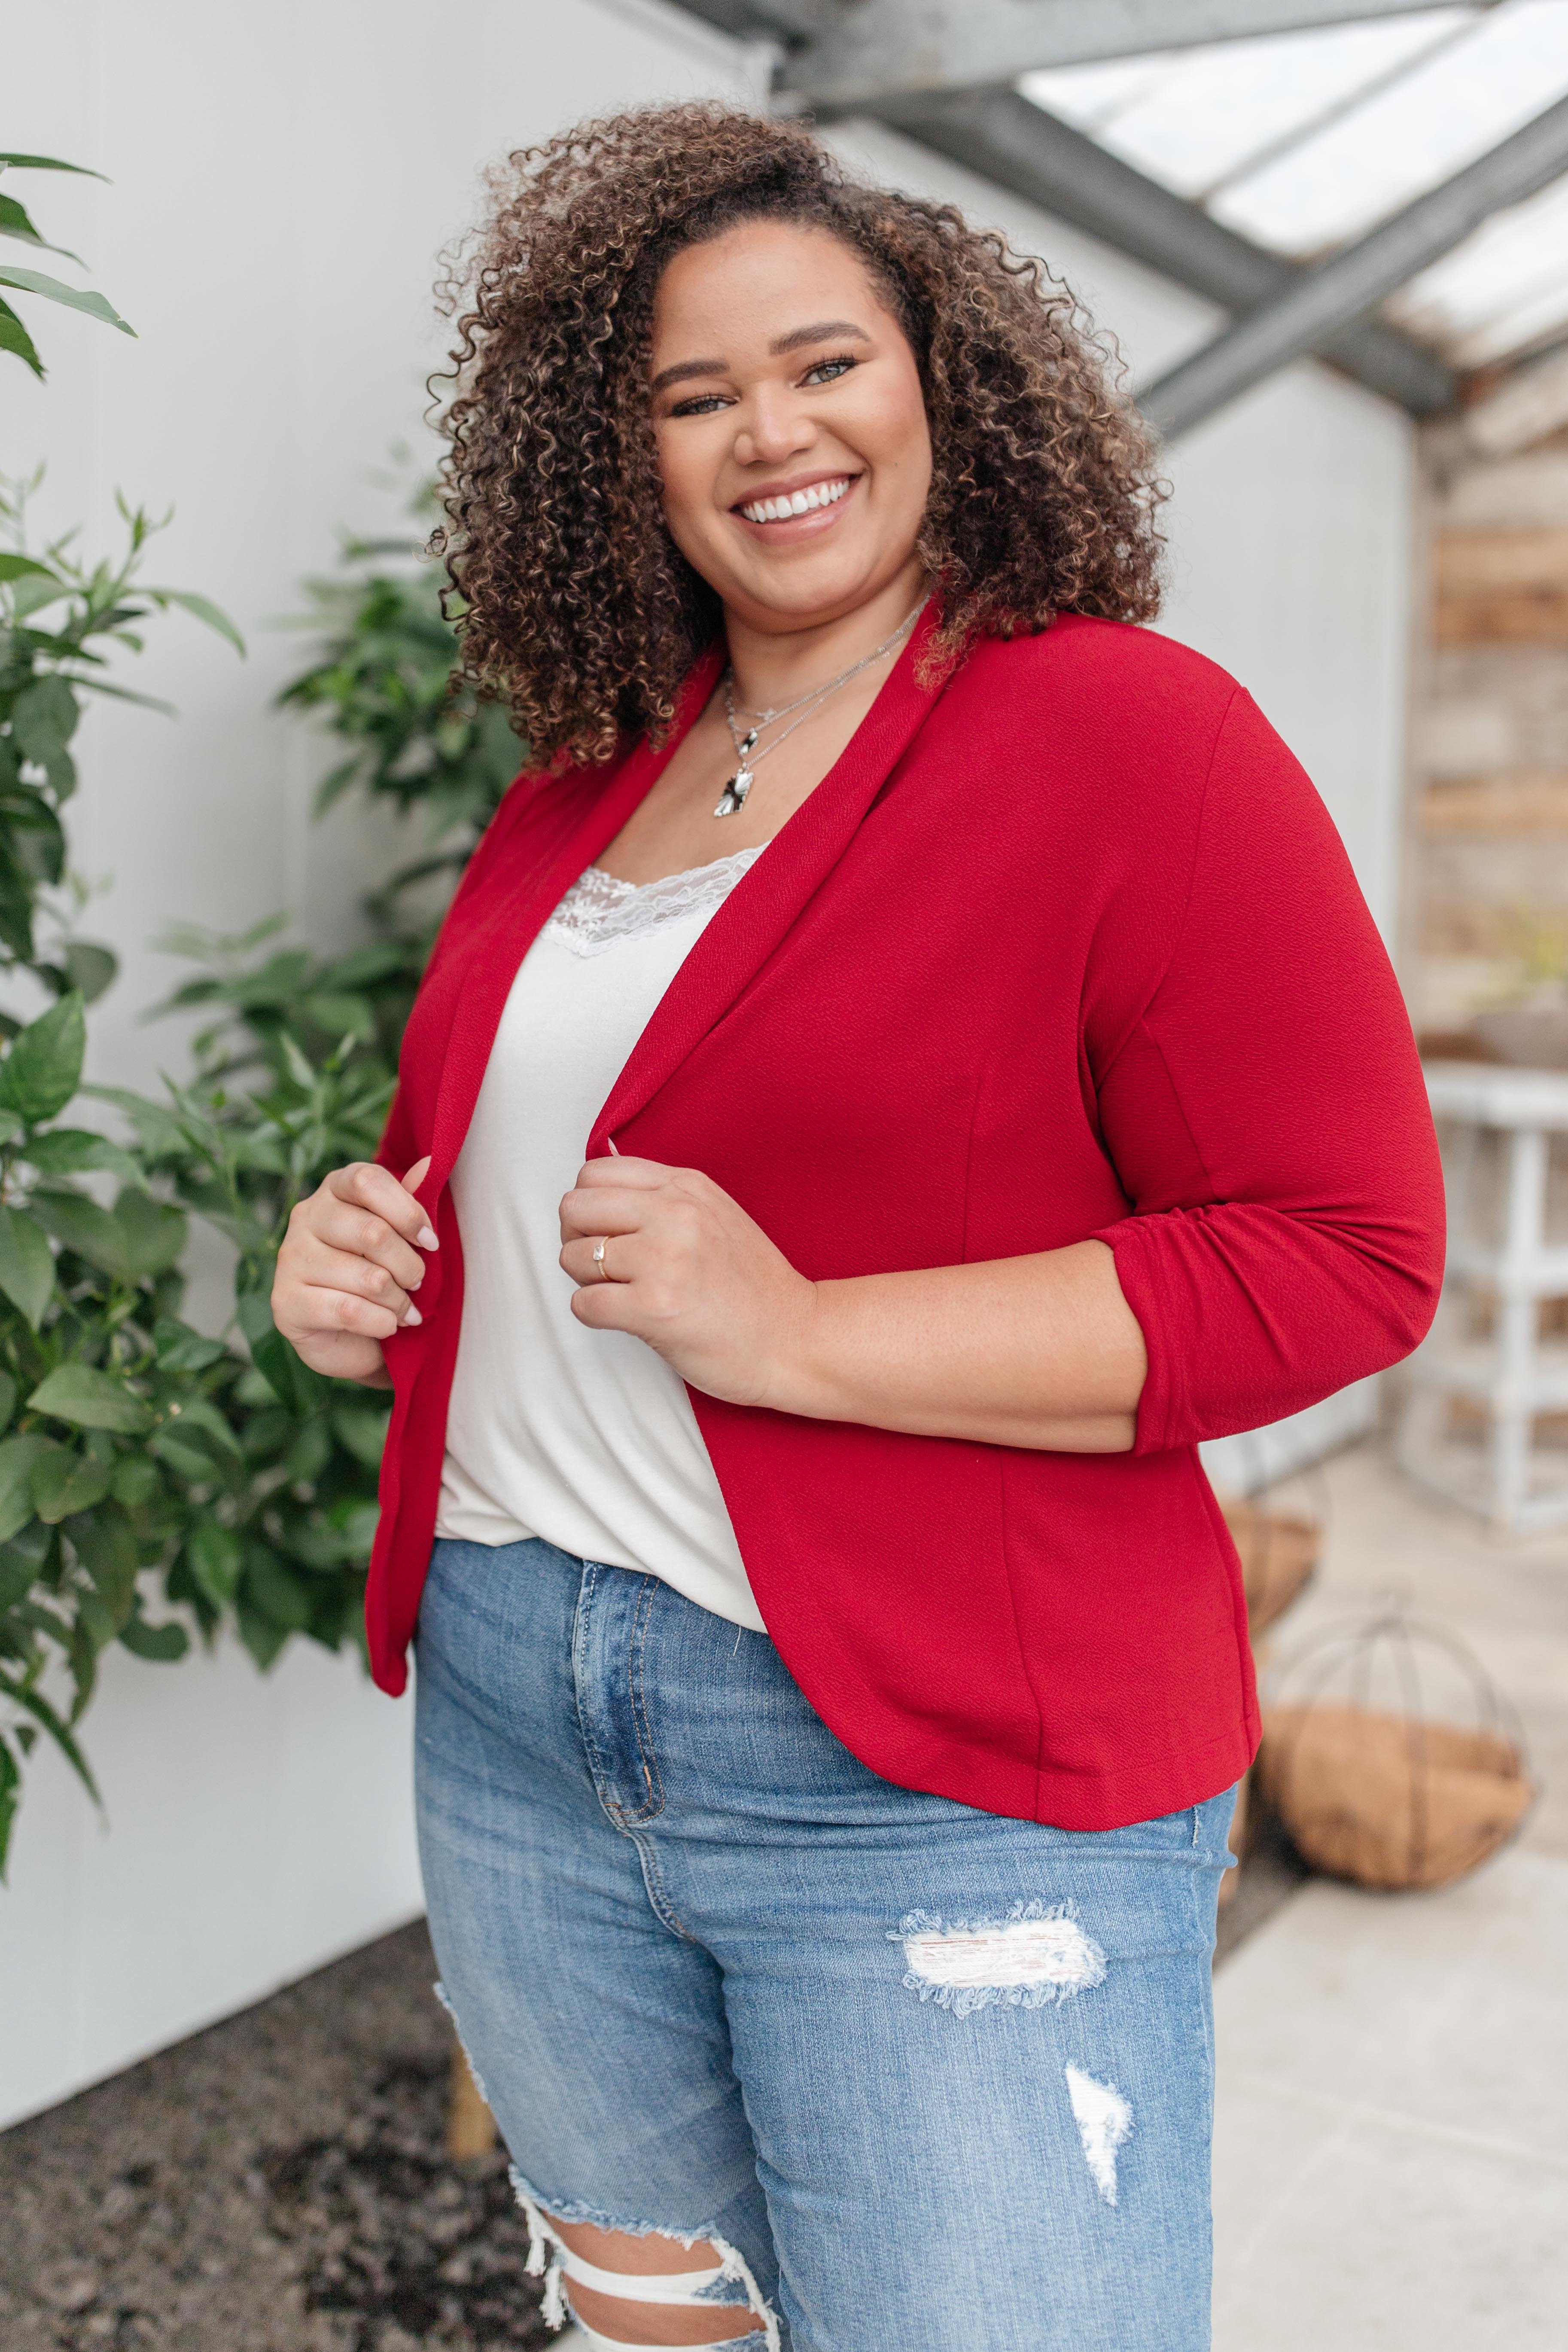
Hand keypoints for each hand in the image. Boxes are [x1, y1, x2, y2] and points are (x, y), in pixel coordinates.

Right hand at [272, 1155, 435, 1384]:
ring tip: (406, 1311)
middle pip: (373, 1232)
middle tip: (418, 1283)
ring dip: (399, 1301)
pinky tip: (388, 1326)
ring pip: (368, 1277)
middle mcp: (305, 1217)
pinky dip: (382, 1322)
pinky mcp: (285, 1302)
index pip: (367, 1180)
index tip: (430, 1241)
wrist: (349, 1338)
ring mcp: (290, 1259)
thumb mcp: (400, 1238)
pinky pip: (349, 1310)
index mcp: (333, 1190)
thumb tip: (430, 1164)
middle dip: (409, 1266)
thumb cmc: (378, 1277)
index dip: (407, 1211)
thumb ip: (409, 1203)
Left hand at [559, 1157, 815, 1408]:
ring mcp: (665, 1259)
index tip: (607, 1232)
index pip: (594, 1173)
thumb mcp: (714, 1216)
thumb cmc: (753, 1287)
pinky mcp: (655, 1308)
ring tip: (621, 1293)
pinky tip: (625, 1318)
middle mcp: (674, 1213)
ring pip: (572, 1256)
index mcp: (686, 1185)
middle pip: (574, 1208)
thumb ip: (664, 1198)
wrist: (797, 1338)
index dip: (589, 1207)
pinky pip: (584, 1303)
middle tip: (603, 1265)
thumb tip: (598, 1196)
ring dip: (585, 1280)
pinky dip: (593, 1314)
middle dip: (576, 1239)